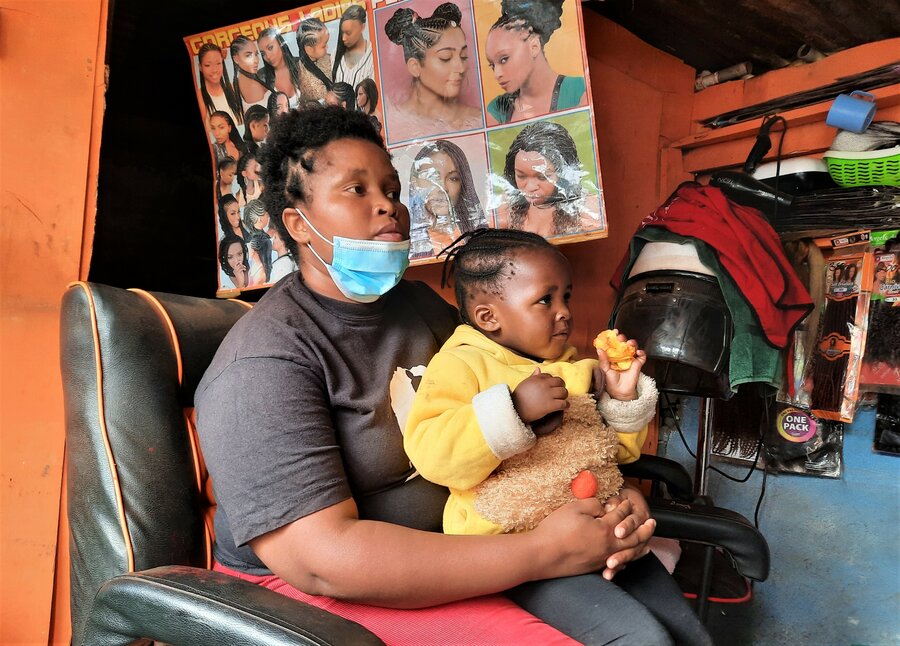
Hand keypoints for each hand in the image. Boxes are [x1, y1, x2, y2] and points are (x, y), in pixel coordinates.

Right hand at [512, 367, 567, 432]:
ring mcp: (548, 395)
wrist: (515, 410)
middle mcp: (544, 385)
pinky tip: (564, 407)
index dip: (553, 382)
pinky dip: (566, 405)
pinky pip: (563, 403)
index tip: (552, 387)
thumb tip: (538, 369)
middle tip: (560, 393)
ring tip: (563, 400)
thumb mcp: (525, 384)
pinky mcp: (550, 405)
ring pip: (564, 392)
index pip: (550, 376)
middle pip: (560, 382)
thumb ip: (533, 376)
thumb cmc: (518, 397)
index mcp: (538, 378)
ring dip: (564, 396)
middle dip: (561, 387)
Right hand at [531, 498, 655, 579]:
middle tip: (652, 522)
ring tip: (648, 542)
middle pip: (633, 536)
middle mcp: (608, 546)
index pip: (620, 516)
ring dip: (640, 545)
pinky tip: (628, 559)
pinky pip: (619, 563)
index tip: (626, 500)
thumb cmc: (556, 530)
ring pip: (629, 552)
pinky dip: (627, 559)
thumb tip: (603, 507)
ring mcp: (602, 558)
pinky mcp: (594, 566)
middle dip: (644, 528)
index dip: (624, 506)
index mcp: (605, 529)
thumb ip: (593, 505)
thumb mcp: (574, 508)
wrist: (542, 555)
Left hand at [595, 333, 646, 400]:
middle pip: (623, 343)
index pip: (614, 344)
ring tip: (629, 343)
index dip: (614, 337)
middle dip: (622, 338)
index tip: (613, 332)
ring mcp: (630, 359)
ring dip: (632, 343)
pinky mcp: (637, 364)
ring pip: (633, 347)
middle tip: (620, 337)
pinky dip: (641, 353)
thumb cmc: (610, 381)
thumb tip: (599, 349)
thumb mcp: (604, 369)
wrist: (619, 391)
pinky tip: (638, 352)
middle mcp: (622, 355)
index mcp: (613, 355)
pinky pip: (642, 356)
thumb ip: (603, 360)